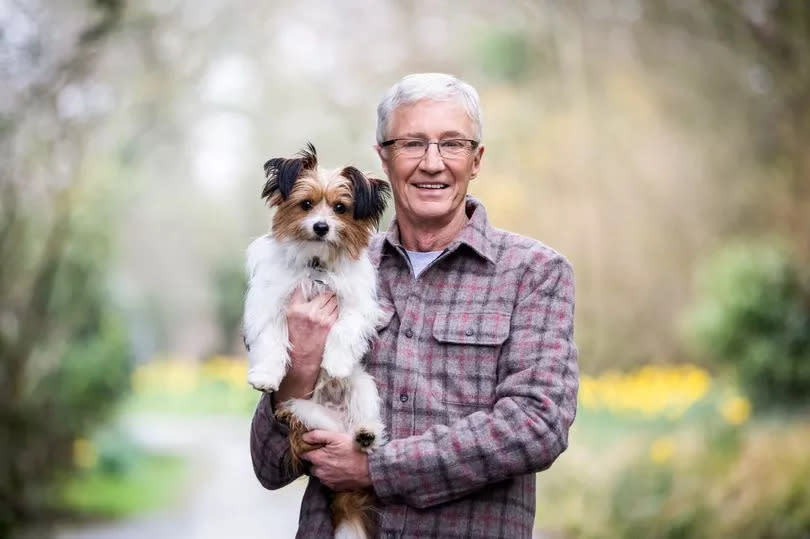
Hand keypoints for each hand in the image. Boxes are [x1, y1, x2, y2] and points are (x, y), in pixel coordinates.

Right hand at [273, 287, 337, 403]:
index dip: (311, 283)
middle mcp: (307, 311)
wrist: (301, 361)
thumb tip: (306, 288)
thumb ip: (296, 303)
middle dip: (325, 291)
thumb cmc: (294, 339)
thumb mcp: (288, 319)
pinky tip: (331, 312)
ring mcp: (320, 318)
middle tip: (324, 294)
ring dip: (332, 299)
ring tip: (327, 303)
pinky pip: (337, 309)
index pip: (304, 286)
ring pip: (333, 298)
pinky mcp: (330, 325)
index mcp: (294, 308)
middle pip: (323, 290)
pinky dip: (336, 308)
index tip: (313, 283)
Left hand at [300, 430, 371, 490]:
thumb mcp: (336, 437)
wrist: (370, 467)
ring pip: (320, 474)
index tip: (316, 447)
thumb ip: (317, 435)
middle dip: (317, 460)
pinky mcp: (335, 487)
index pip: (304, 454)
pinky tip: (341, 470)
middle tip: (329, 453)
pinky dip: (332, 476)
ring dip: (324, 469)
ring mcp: (327, 481)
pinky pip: (328, 481)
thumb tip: (304, 437)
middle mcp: (319, 471)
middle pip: (312, 465)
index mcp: (317, 458)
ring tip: (336, 462)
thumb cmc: (354, 450)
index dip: (309, 449)